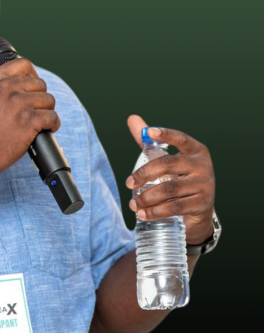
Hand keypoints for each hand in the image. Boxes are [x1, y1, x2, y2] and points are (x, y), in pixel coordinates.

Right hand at [0, 57, 59, 178]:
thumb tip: (22, 80)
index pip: (23, 64)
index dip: (32, 75)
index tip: (32, 88)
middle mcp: (6, 88)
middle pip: (40, 83)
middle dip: (40, 98)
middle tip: (34, 111)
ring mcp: (18, 103)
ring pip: (49, 100)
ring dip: (47, 112)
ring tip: (38, 122)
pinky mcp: (29, 120)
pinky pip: (53, 117)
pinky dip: (53, 125)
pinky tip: (46, 129)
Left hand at [125, 114, 215, 244]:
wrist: (198, 210)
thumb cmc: (179, 178)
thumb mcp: (166, 159)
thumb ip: (149, 142)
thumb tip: (132, 118)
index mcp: (195, 150)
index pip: (180, 138)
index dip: (165, 134)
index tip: (149, 132)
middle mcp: (203, 165)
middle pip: (168, 164)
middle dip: (144, 174)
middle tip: (129, 183)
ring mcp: (205, 185)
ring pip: (169, 189)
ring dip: (146, 197)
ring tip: (133, 204)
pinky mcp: (202, 204)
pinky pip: (175, 207)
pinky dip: (156, 211)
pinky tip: (143, 214)